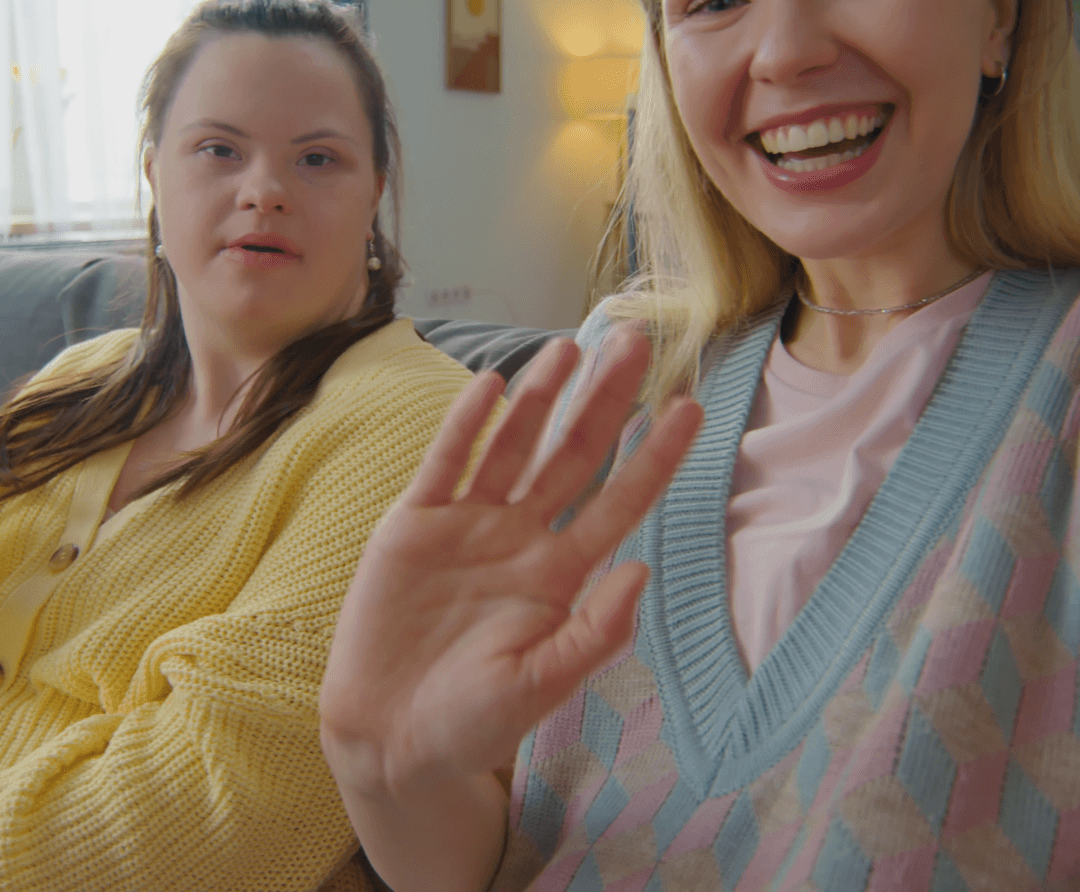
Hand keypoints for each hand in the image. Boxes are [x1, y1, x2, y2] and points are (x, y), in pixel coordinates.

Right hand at [320, 329, 701, 792]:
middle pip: (573, 454)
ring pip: (512, 446)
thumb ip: (594, 633)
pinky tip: (490, 385)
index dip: (655, 457)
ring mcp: (467, 525)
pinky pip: (445, 464)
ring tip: (568, 348)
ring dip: (540, 396)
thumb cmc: (473, 724)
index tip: (690, 409)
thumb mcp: (542, 685)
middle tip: (635, 342)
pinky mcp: (413, 525)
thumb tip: (642, 573)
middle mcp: (520, 538)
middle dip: (604, 400)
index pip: (619, 502)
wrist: (388, 737)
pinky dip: (465, 425)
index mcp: (560, 576)